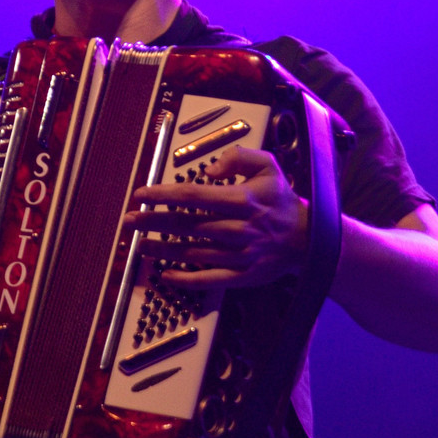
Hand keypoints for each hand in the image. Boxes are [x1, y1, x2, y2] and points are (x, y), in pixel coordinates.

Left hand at [126, 145, 307, 289]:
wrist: (309, 237)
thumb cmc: (281, 199)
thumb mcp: (268, 165)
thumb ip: (239, 157)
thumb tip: (209, 169)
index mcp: (242, 200)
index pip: (193, 196)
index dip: (163, 196)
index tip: (140, 196)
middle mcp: (238, 228)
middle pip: (187, 226)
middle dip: (153, 223)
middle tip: (128, 222)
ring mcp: (240, 254)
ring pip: (193, 253)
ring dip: (163, 250)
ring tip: (139, 245)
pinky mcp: (243, 276)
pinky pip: (210, 280)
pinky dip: (186, 280)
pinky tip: (166, 275)